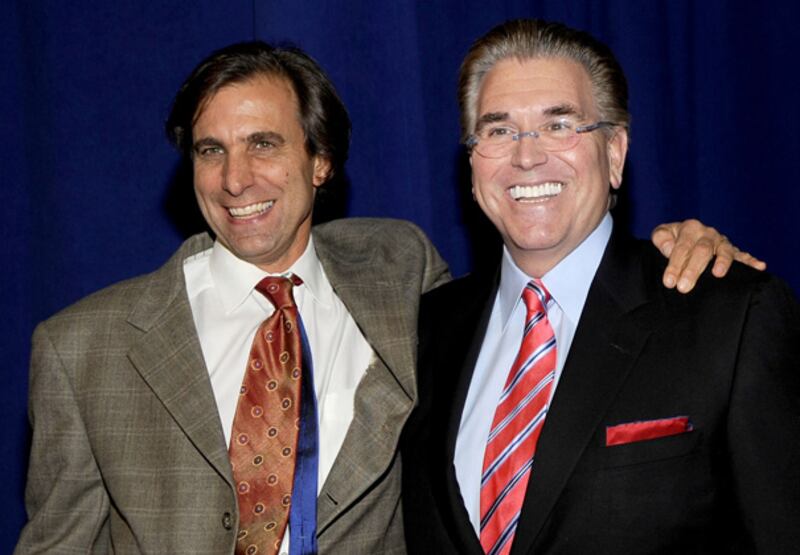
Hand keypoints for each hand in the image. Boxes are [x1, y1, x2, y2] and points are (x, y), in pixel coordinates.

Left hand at [651, 219, 765, 293]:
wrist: (687, 235)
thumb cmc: (672, 239)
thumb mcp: (663, 234)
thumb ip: (662, 238)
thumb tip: (669, 248)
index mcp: (690, 228)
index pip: (682, 248)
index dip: (675, 265)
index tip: (669, 282)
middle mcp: (708, 234)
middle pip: (702, 251)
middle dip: (693, 270)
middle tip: (684, 288)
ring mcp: (722, 242)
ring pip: (724, 252)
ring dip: (722, 262)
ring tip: (718, 275)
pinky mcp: (733, 251)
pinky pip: (744, 256)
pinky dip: (751, 261)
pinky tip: (759, 267)